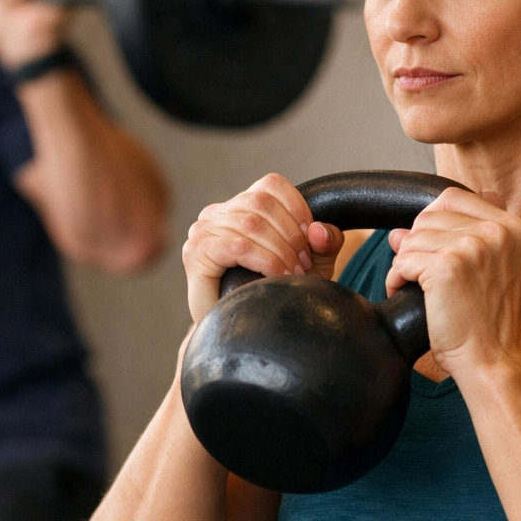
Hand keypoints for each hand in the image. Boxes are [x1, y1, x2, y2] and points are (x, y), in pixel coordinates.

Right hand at [181, 173, 343, 322]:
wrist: (240, 335)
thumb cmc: (273, 295)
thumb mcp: (311, 265)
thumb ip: (324, 244)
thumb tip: (318, 230)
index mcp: (240, 206)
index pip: (271, 185)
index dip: (298, 208)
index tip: (312, 241)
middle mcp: (217, 212)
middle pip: (262, 202)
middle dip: (291, 235)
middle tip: (304, 266)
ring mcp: (203, 230)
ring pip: (251, 223)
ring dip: (280, 251)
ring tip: (292, 275)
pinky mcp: (196, 252)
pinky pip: (238, 246)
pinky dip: (264, 261)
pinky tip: (276, 277)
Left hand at [386, 188, 520, 378]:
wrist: (493, 359)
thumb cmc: (487, 321)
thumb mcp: (490, 270)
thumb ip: (456, 239)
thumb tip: (398, 230)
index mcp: (511, 226)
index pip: (452, 198)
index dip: (430, 222)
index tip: (433, 250)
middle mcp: (495, 231)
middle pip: (426, 218)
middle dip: (416, 247)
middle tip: (423, 276)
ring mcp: (471, 247)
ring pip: (410, 240)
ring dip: (405, 266)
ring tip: (419, 289)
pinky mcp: (446, 267)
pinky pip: (401, 261)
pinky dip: (396, 280)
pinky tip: (409, 295)